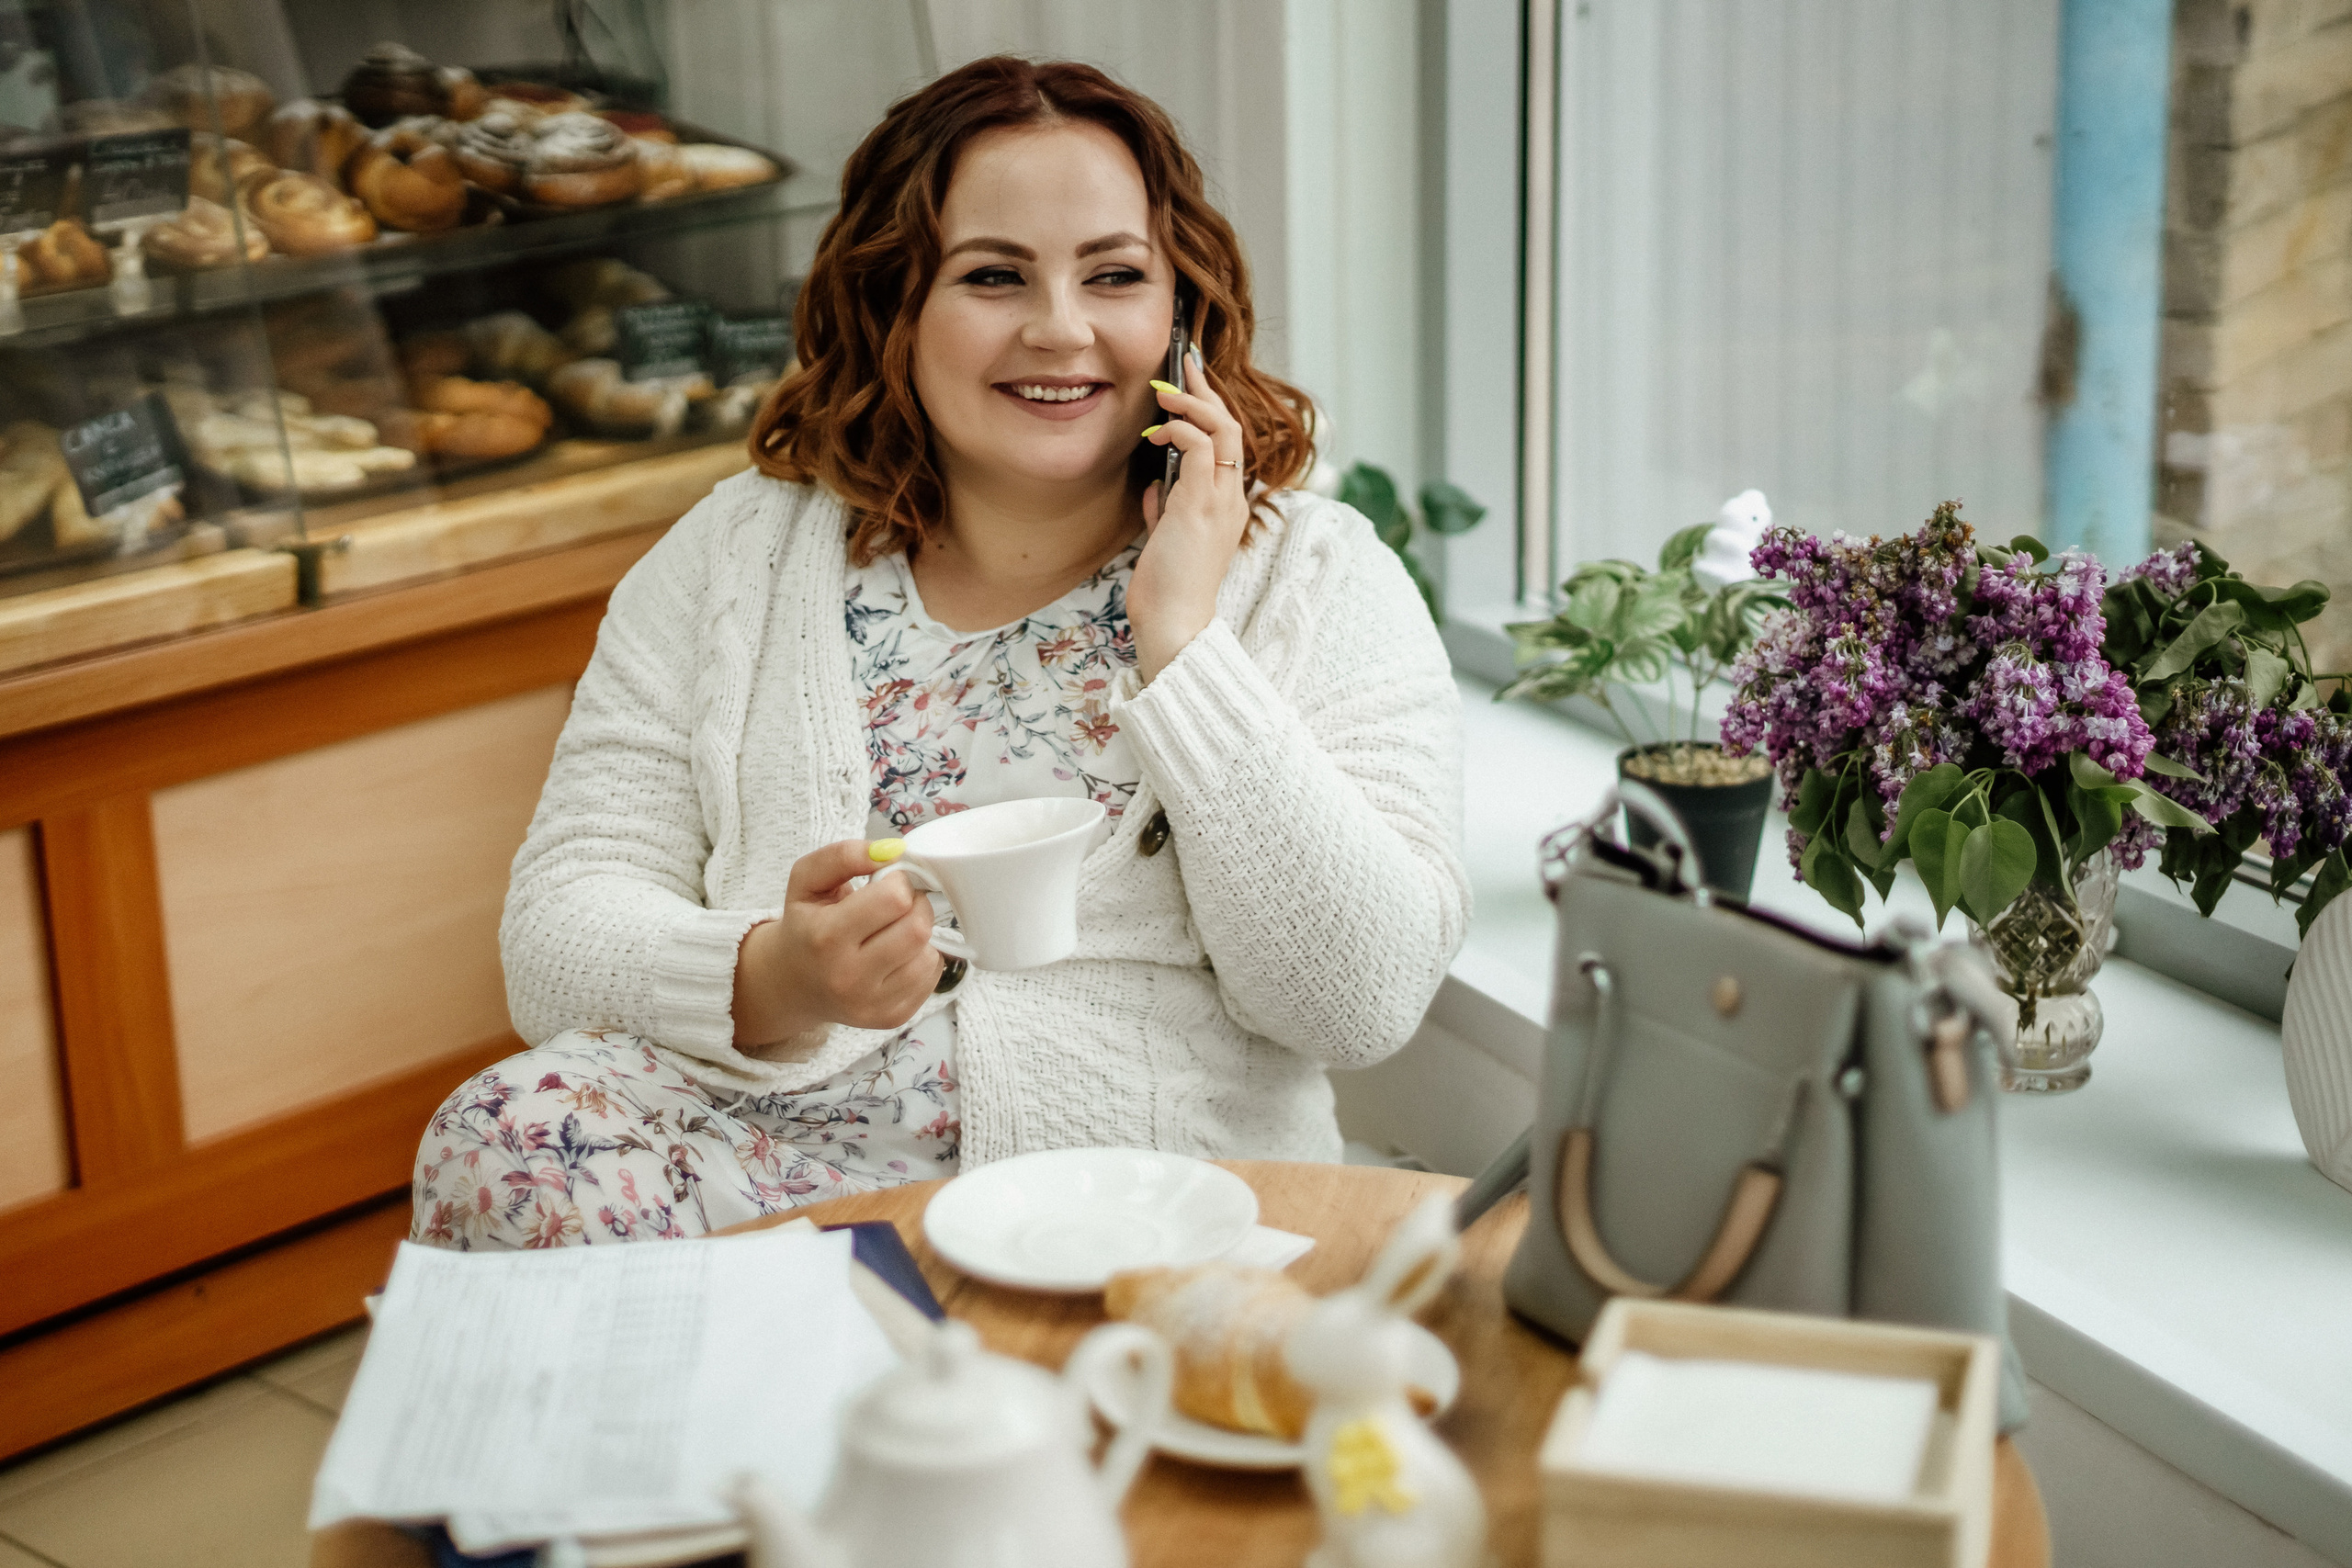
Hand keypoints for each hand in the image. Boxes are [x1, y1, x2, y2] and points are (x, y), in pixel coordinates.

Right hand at [732, 839, 942, 1046]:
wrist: (791, 983)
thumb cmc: (804, 925)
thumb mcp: (806, 881)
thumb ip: (842, 855)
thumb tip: (892, 850)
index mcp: (825, 937)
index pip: (894, 899)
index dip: (898, 881)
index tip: (887, 882)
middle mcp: (848, 977)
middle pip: (917, 928)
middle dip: (915, 905)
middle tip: (898, 903)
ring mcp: (872, 1004)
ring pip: (930, 954)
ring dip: (920, 934)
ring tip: (894, 930)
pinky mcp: (892, 1018)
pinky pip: (932, 977)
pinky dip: (923, 959)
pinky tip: (897, 955)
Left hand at [1132, 347, 1249, 681]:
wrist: (1174, 622)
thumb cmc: (1168, 588)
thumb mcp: (1165, 540)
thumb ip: (1166, 510)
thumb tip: (1155, 486)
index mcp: (1228, 506)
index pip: (1228, 445)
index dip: (1211, 409)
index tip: (1189, 384)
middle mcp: (1232, 498)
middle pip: (1232, 427)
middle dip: (1206, 390)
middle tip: (1184, 362)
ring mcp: (1221, 501)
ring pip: (1223, 430)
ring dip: (1192, 403)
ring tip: (1166, 390)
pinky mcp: (1201, 505)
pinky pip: (1201, 448)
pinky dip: (1179, 430)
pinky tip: (1156, 431)